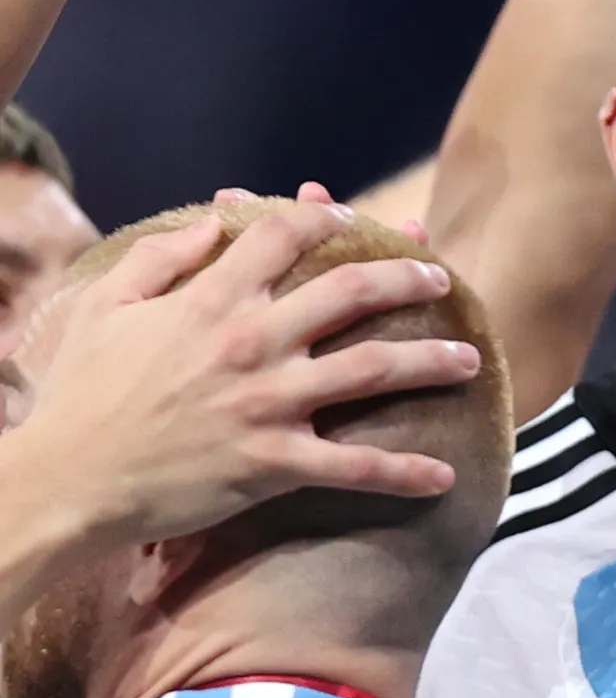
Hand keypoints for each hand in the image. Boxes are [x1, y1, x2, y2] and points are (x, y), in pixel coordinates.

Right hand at [0, 198, 484, 550]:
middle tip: (442, 278)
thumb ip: (162, 258)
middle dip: (409, 278)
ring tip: (470, 359)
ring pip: (373, 368)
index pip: (285, 237)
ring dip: (430, 361)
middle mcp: (251, 342)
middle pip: (353, 291)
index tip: (351, 215)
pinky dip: (404, 472)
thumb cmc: (77, 397)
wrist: (63, 481)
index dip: (324, 217)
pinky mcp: (272, 462)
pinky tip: (445, 474)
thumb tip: (216, 220)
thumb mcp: (103, 310)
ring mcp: (267, 402)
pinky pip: (354, 466)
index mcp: (211, 301)